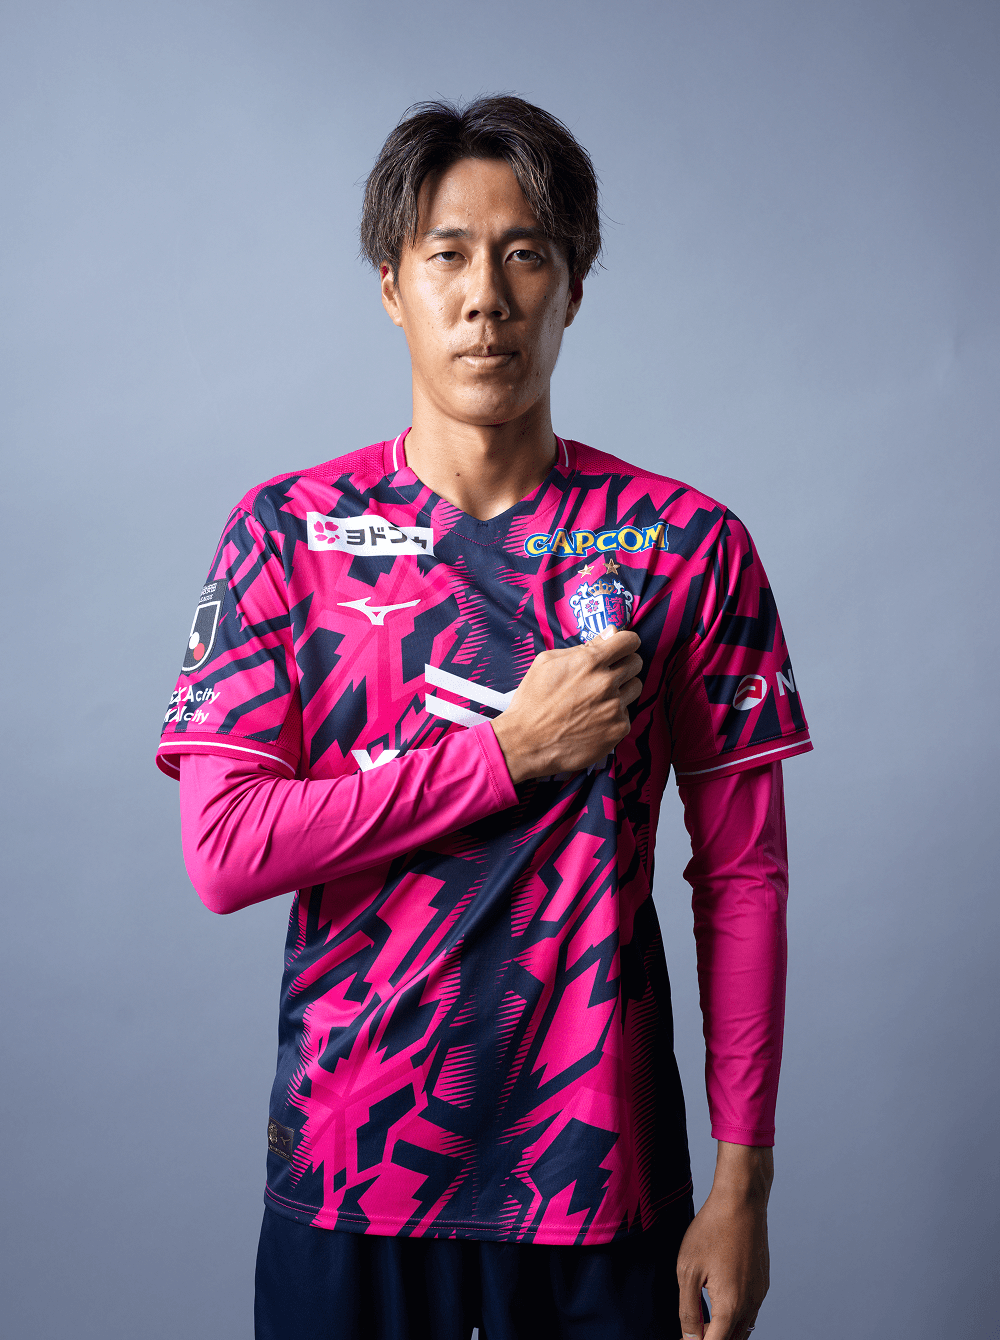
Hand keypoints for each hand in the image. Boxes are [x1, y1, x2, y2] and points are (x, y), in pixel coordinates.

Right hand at [490, 628, 641, 782]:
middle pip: (636, 662)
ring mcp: (614, 707)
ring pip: (635, 688)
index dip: (624, 642)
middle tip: (606, 675)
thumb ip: (584, 646)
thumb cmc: (532, 701)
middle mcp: (606, 682)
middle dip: (624, 664)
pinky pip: (627, 714)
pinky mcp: (618, 729)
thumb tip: (610, 633)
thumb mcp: (547, 662)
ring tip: (598, 698)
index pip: (629, 640)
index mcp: (590, 661)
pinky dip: (614, 715)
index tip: (620, 648)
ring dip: (622, 689)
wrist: (527, 742)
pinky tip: (594, 719)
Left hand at [676, 1143, 772, 1339]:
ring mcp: (760, 1294)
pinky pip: (751, 1311)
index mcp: (731, 1306)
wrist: (741, 1201)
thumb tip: (690, 1338)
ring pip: (744, 1328)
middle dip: (712, 1339)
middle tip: (690, 1331)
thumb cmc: (711, 1231)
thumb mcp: (688, 1270)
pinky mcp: (763, 1282)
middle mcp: (751, 1305)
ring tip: (703, 1321)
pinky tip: (720, 1305)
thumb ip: (688, 1309)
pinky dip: (735, 1317)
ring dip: (724, 1331)